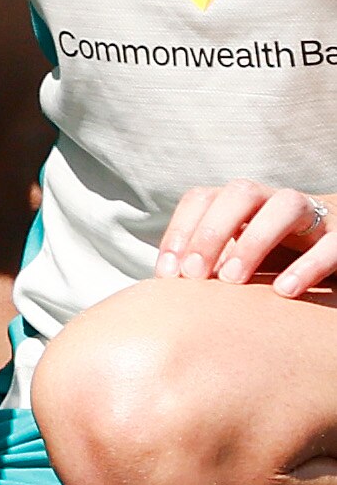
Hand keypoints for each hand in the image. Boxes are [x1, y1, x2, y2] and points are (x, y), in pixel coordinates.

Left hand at [156, 180, 336, 297]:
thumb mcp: (240, 256)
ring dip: (253, 241)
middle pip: (239, 193)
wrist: (336, 247)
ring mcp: (312, 213)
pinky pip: (330, 243)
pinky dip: (307, 264)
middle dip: (211, 232)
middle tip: (194, 276)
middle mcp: (274, 199)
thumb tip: (165, 289)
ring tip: (232, 280)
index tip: (167, 273)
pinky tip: (284, 290)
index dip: (180, 230)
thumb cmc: (277, 257)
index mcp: (242, 201)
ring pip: (284, 206)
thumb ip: (210, 264)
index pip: (202, 198)